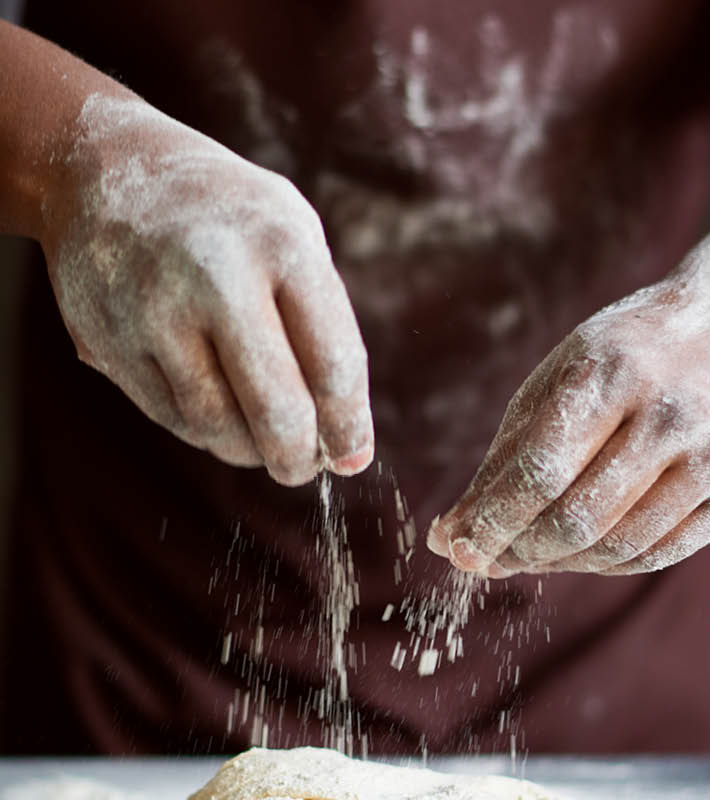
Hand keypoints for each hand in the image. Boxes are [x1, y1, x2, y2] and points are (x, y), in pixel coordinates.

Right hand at [42, 94, 371, 483]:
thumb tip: (346, 445)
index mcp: (281, 243)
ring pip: (218, 426)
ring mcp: (154, 310)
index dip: (347, 426)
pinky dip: (204, 431)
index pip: (332, 365)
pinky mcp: (109, 342)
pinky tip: (216, 413)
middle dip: (298, 458)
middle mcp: (216, 275)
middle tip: (302, 469)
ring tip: (262, 444)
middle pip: (276, 410)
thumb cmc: (228, 219)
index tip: (352, 457)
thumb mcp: (292, 236)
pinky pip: (172, 418)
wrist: (105, 169)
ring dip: (248, 452)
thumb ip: (325, 329)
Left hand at [428, 230, 709, 575]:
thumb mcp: (556, 386)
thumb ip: (503, 464)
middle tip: (490, 559)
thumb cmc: (621, 362)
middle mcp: (668, 413)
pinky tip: (577, 556)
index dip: (493, 521)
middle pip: (576, 518)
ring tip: (530, 556)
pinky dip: (605, 566)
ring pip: (616, 546)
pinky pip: (656, 555)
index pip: (540, 471)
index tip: (460, 548)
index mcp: (611, 373)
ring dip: (559, 564)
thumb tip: (447, 541)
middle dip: (521, 550)